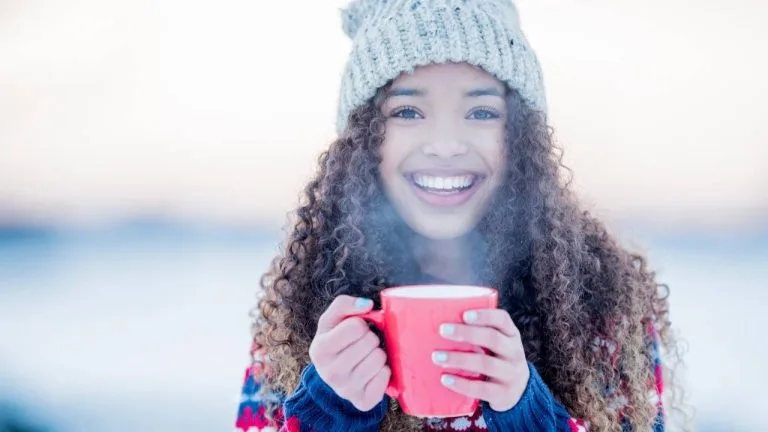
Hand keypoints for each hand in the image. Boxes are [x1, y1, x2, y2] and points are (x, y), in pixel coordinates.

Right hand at [309, 295, 390, 411]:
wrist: (334, 373)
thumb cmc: (336, 339)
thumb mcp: (333, 319)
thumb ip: (345, 304)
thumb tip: (367, 305)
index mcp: (320, 350)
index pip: (357, 326)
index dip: (360, 324)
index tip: (355, 330)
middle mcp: (329, 373)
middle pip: (370, 342)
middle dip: (371, 338)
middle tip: (363, 344)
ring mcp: (346, 390)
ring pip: (379, 359)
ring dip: (378, 353)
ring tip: (367, 356)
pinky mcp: (363, 402)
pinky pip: (385, 378)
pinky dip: (384, 371)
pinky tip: (373, 371)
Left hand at [433, 309, 529, 411]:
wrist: (519, 391)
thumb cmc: (498, 359)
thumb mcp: (497, 344)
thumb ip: (479, 334)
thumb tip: (442, 323)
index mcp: (511, 335)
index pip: (502, 319)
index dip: (484, 316)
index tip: (464, 315)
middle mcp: (514, 353)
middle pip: (493, 339)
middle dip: (467, 333)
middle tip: (442, 330)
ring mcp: (510, 374)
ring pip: (485, 364)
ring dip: (459, 359)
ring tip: (436, 357)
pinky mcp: (503, 394)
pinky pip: (481, 388)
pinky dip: (461, 384)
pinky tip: (445, 379)